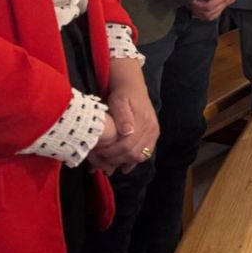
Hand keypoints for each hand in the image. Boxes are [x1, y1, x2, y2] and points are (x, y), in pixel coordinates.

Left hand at [92, 58, 158, 173]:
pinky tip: (124, 166)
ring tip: (109, 166)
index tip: (97, 154)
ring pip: (140, 156)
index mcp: (143, 122)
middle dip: (116, 160)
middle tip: (99, 162)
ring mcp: (154, 132)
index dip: (111, 153)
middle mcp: (152, 129)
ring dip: (124, 163)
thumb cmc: (123, 95)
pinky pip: (146, 153)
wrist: (133, 86)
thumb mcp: (119, 102)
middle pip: (133, 153)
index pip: (127, 146)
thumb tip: (128, 132)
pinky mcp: (153, 134)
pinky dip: (134, 161)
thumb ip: (123, 116)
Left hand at [189, 0, 248, 20]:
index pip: (209, 7)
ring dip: (200, 12)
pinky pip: (214, 11)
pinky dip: (205, 10)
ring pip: (212, 15)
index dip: (196, 5)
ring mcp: (228, 0)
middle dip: (196, 10)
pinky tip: (198, 3)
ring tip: (192, 2)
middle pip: (210, 14)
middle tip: (188, 1)